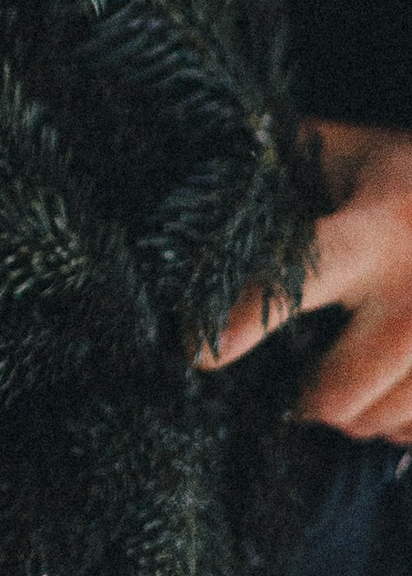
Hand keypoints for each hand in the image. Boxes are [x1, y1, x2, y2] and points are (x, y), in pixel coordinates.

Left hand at [198, 121, 411, 441]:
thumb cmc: (407, 174)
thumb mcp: (344, 152)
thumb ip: (271, 168)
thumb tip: (187, 186)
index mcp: (376, 231)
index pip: (296, 281)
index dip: (244, 319)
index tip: (197, 350)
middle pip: (335, 395)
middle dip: (303, 395)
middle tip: (295, 378)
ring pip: (375, 422)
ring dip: (353, 410)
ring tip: (352, 367)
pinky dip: (394, 420)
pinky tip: (391, 382)